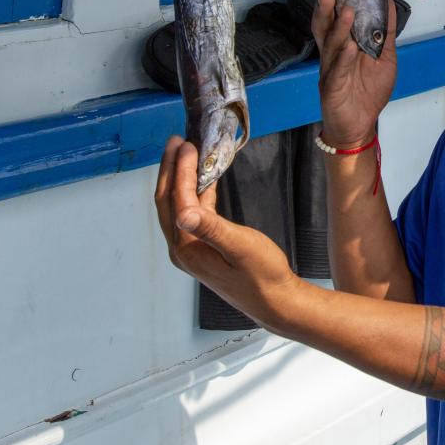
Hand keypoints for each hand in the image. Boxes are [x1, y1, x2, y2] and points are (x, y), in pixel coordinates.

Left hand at [153, 137, 298, 326]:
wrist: (276, 302)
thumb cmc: (263, 277)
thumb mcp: (240, 247)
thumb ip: (211, 228)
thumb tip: (183, 211)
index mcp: (188, 248)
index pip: (177, 200)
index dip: (179, 170)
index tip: (186, 145)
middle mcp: (183, 249)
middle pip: (168, 201)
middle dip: (170, 169)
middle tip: (176, 141)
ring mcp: (192, 250)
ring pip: (178, 207)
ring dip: (181, 179)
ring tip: (187, 154)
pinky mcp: (204, 249)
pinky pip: (193, 215)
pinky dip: (195, 193)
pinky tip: (204, 180)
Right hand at [312, 0, 397, 146]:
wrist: (358, 126)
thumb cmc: (368, 92)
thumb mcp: (384, 58)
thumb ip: (386, 34)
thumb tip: (389, 4)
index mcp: (342, 45)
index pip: (335, 19)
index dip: (335, 2)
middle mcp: (333, 54)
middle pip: (325, 28)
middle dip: (326, 9)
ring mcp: (330, 70)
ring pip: (330, 46)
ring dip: (338, 28)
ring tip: (346, 12)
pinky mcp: (332, 88)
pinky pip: (337, 71)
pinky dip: (343, 59)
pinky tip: (348, 47)